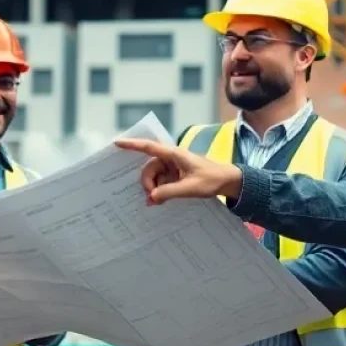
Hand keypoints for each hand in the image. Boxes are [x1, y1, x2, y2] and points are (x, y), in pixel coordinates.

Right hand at [116, 138, 243, 203]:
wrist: (228, 181)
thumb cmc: (212, 179)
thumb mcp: (190, 188)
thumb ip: (169, 192)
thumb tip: (151, 197)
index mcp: (174, 154)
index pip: (149, 147)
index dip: (132, 145)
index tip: (117, 143)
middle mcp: (171, 158)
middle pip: (149, 168)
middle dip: (148, 183)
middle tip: (152, 199)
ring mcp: (173, 166)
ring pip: (154, 176)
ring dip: (154, 189)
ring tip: (159, 202)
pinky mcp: (176, 174)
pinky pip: (161, 181)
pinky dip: (160, 190)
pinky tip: (161, 200)